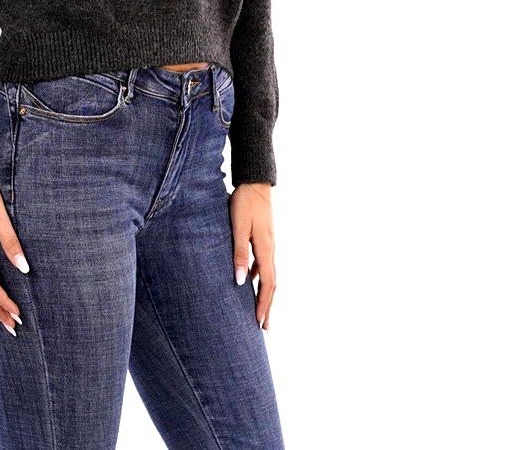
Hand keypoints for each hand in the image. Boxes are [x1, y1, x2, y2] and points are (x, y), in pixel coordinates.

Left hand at [229, 182, 275, 329]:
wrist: (255, 182)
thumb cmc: (244, 203)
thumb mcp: (238, 227)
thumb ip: (239, 254)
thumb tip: (240, 282)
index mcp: (265, 249)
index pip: (268, 284)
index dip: (264, 305)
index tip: (260, 323)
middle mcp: (270, 249)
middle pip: (272, 284)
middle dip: (268, 307)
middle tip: (264, 328)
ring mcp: (269, 244)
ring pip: (269, 275)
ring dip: (265, 295)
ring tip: (260, 311)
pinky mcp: (264, 238)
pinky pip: (264, 264)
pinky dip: (260, 278)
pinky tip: (250, 281)